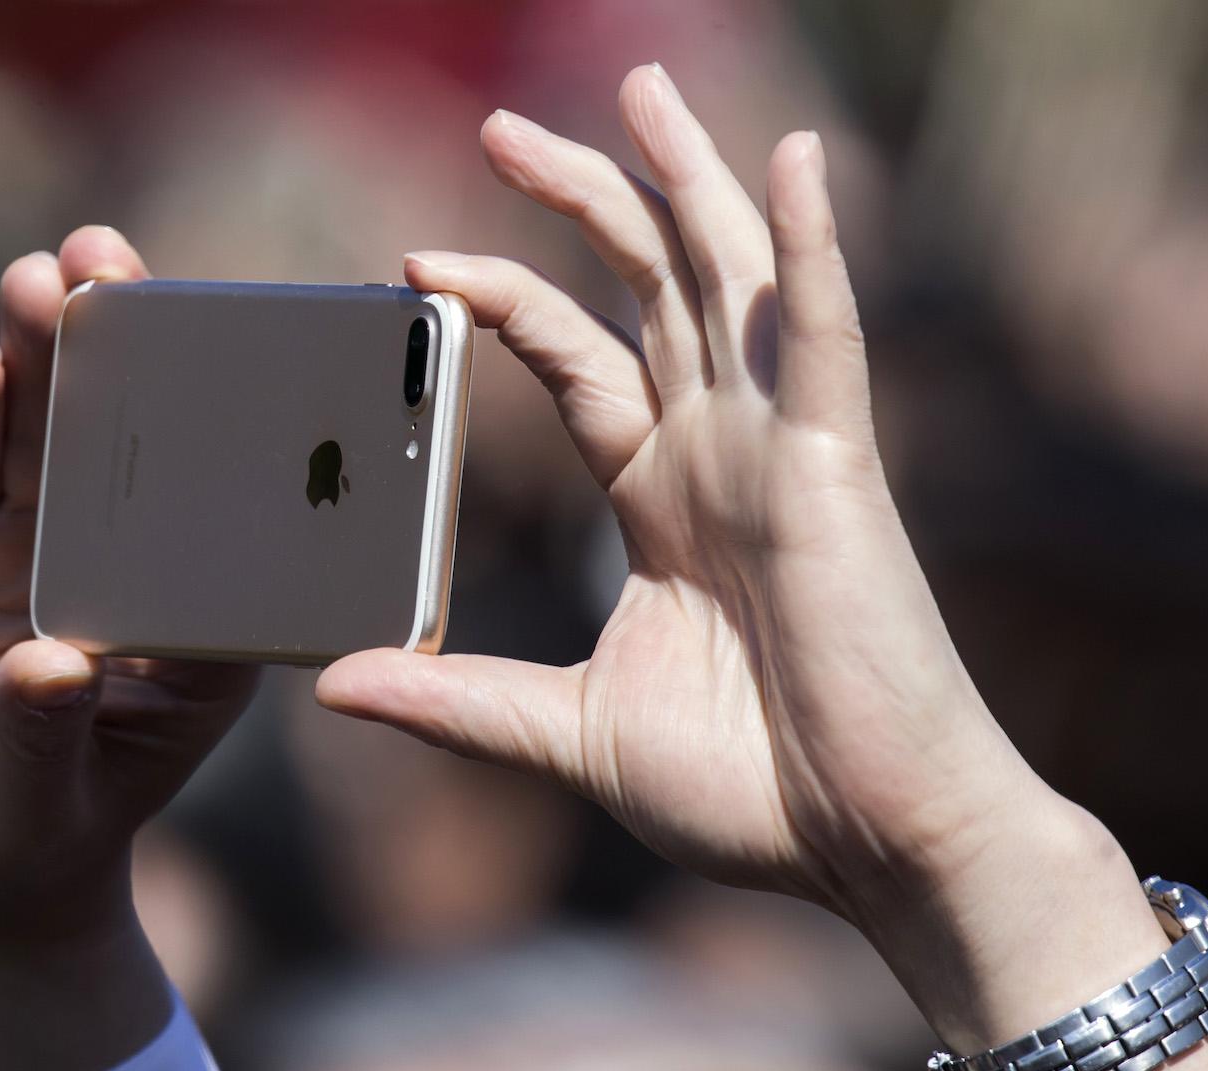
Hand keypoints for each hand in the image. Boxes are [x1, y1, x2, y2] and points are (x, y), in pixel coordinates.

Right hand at [0, 228, 253, 1070]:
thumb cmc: (32, 837)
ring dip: (41, 356)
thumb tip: (49, 666)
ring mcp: (38, 545)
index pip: (217, 502)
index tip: (223, 342)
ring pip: (43, 434)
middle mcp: (124, 562)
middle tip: (109, 259)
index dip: (217, 420)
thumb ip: (46, 736)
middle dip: (119, 348)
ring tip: (39, 281)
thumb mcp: (42, 802)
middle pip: (126, 439)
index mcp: (191, 617)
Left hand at [316, 67, 1172, 1058]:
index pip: (577, 366)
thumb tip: (335, 685)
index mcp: (662, 507)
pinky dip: (809, 247)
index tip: (416, 264)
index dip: (507, 302)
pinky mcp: (836, 471)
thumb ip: (459, 703)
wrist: (873, 845)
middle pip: (648, 291)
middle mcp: (721, 458)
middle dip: (585, 200)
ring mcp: (781, 454)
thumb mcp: (572, 737)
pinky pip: (822, 335)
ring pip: (729, 280)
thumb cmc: (751, 795)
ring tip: (637, 88)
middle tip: (504, 127)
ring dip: (686, 181)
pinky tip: (791, 159)